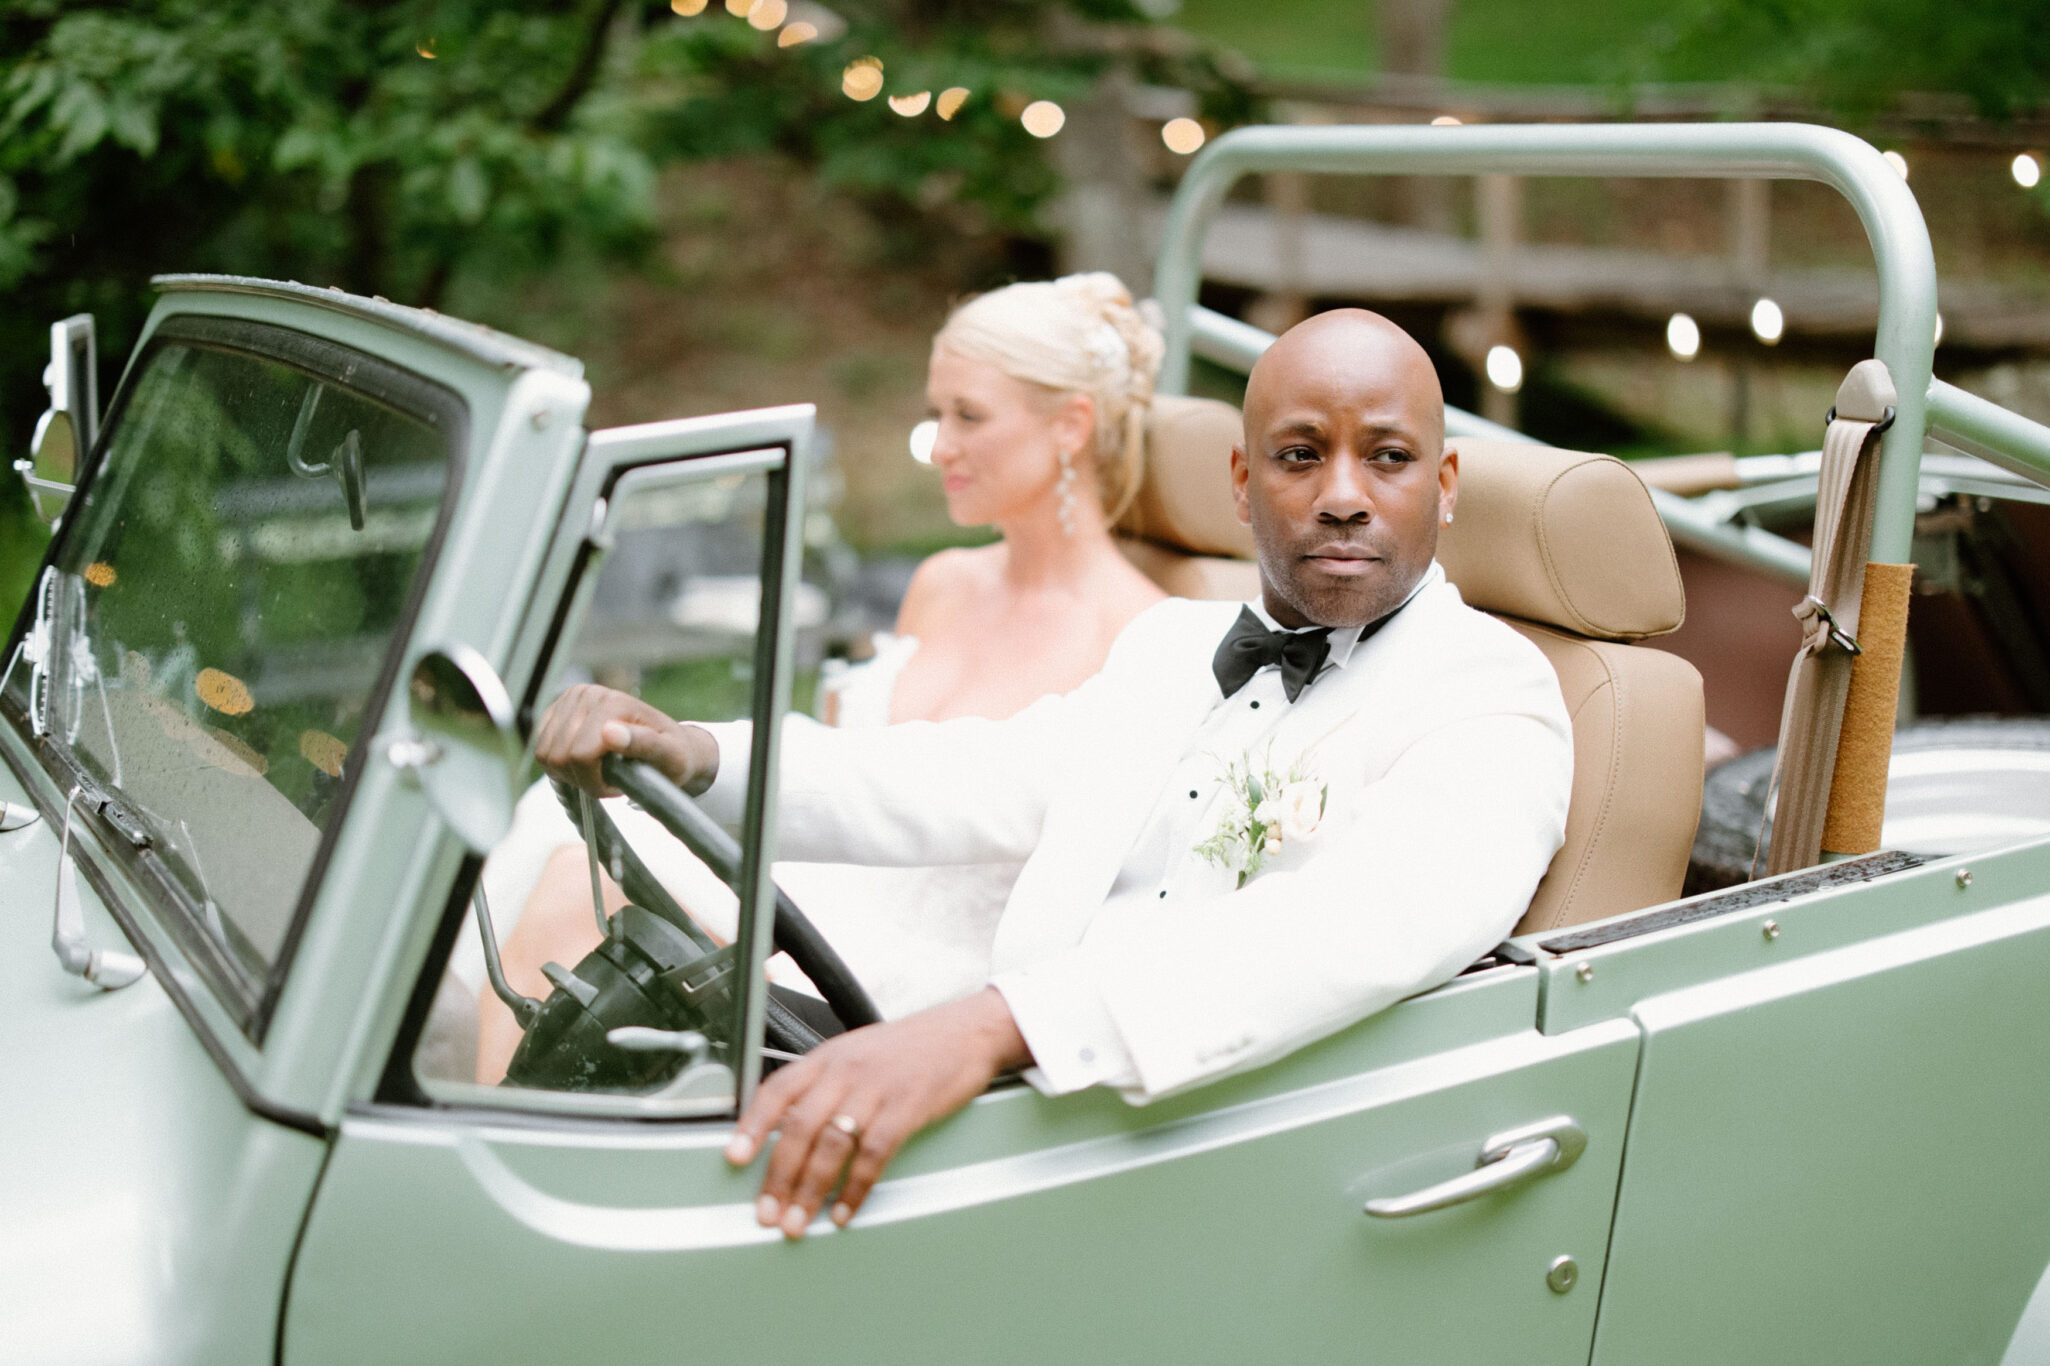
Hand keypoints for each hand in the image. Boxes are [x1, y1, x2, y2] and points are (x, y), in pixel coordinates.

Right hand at [531, 683, 716, 796]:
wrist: (668, 744)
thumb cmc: (672, 754)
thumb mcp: (669, 755)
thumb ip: (643, 744)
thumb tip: (610, 732)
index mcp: (613, 702)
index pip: (580, 755)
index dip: (595, 781)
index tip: (618, 785)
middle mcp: (587, 694)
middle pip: (559, 756)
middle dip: (583, 778)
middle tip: (609, 780)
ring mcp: (569, 699)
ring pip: (545, 754)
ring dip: (570, 773)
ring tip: (598, 771)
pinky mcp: (556, 710)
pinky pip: (540, 749)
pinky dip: (559, 765)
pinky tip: (584, 763)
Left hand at [725, 988, 1031, 1239]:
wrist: (965, 1032)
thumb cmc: (908, 1048)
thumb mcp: (856, 1054)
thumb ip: (823, 1084)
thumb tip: (786, 1128)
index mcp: (828, 1057)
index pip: (777, 1089)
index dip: (752, 1125)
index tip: (733, 1159)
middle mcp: (846, 1071)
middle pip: (800, 1126)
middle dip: (778, 1176)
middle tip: (767, 1212)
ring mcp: (876, 1089)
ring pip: (832, 1144)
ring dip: (811, 1189)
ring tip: (799, 1221)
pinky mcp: (907, 1107)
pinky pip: (874, 1154)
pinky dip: (855, 1187)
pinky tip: (844, 1209)